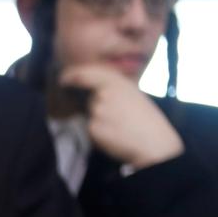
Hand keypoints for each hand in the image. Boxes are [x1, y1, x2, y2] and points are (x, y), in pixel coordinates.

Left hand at [58, 64, 184, 169]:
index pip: (86, 74)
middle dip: (97, 108)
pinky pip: (90, 129)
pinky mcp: (93, 127)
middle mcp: (104, 93)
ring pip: (90, 115)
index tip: (64, 79)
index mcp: (117, 82)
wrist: (153, 142)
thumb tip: (93, 90)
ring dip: (99, 121)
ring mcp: (97, 110)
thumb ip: (112, 89)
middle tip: (115, 118)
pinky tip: (114, 135)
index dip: (71, 75)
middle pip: (89, 99)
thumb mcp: (133, 95)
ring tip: (120, 127)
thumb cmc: (146, 119)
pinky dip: (99, 133)